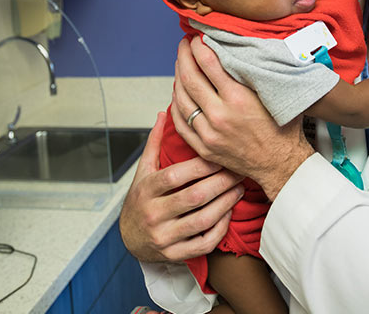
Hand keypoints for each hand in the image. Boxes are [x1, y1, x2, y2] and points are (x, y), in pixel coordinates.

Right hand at [119, 111, 244, 262]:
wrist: (129, 238)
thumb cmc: (142, 199)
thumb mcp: (143, 171)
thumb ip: (155, 143)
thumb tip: (164, 113)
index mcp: (146, 190)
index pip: (176, 176)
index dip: (202, 165)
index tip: (220, 155)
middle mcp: (153, 214)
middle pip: (194, 197)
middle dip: (222, 182)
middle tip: (239, 170)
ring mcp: (163, 237)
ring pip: (203, 220)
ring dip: (227, 203)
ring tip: (239, 188)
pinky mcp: (174, 254)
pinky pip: (204, 243)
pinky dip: (220, 227)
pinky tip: (229, 212)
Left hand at [171, 36, 314, 200]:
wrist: (282, 164)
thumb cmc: (284, 129)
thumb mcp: (276, 95)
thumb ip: (260, 72)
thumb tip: (249, 48)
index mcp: (239, 99)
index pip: (209, 63)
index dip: (200, 46)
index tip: (198, 37)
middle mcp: (220, 115)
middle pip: (190, 78)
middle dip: (184, 56)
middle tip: (184, 44)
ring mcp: (209, 133)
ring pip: (181, 99)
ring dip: (177, 77)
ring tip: (181, 64)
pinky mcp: (204, 147)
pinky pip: (180, 122)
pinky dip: (176, 104)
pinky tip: (177, 93)